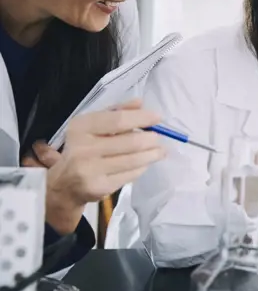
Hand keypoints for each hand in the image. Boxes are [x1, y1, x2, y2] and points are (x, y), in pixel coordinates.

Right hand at [21, 99, 163, 234]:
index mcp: (81, 127)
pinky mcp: (99, 187)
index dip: (141, 118)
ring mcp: (90, 170)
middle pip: (130, 142)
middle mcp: (83, 148)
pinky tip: (145, 163)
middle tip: (159, 138)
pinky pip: (129, 175)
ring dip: (152, 155)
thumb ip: (116, 112)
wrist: (64, 184)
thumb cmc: (83, 148)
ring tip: (160, 151)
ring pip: (133, 161)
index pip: (117, 120)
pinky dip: (142, 167)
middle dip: (150, 139)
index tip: (157, 118)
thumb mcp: (93, 126)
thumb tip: (139, 103)